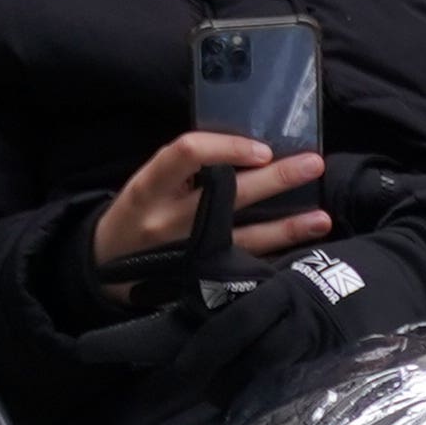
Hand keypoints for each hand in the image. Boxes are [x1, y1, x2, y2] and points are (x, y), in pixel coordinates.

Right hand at [96, 132, 327, 279]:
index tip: (262, 147)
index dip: (226, 147)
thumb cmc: (135, 213)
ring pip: (243, 237)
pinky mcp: (197, 279)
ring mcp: (184, 253)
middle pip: (227, 196)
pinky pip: (243, 264)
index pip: (185, 154)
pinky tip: (301, 248)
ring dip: (288, 226)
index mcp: (148, 187)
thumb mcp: (147, 184)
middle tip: (313, 164)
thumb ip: (186, 167)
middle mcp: (166, 219)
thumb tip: (249, 145)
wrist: (103, 269)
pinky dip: (274, 254)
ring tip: (322, 217)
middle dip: (275, 179)